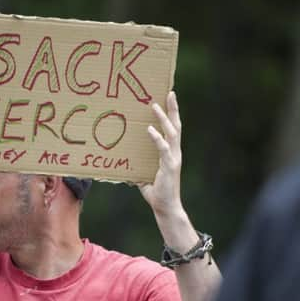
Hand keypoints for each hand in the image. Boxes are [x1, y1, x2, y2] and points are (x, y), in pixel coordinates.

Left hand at [138, 91, 183, 216]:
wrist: (166, 208)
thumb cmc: (156, 193)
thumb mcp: (143, 177)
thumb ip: (136, 169)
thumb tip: (123, 168)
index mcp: (170, 152)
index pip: (172, 129)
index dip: (171, 114)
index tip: (168, 98)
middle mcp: (174, 152)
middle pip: (176, 126)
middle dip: (173, 109)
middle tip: (169, 92)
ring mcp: (173, 158)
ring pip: (171, 133)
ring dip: (164, 118)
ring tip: (155, 106)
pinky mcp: (169, 166)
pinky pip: (163, 149)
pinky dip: (157, 138)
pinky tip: (149, 129)